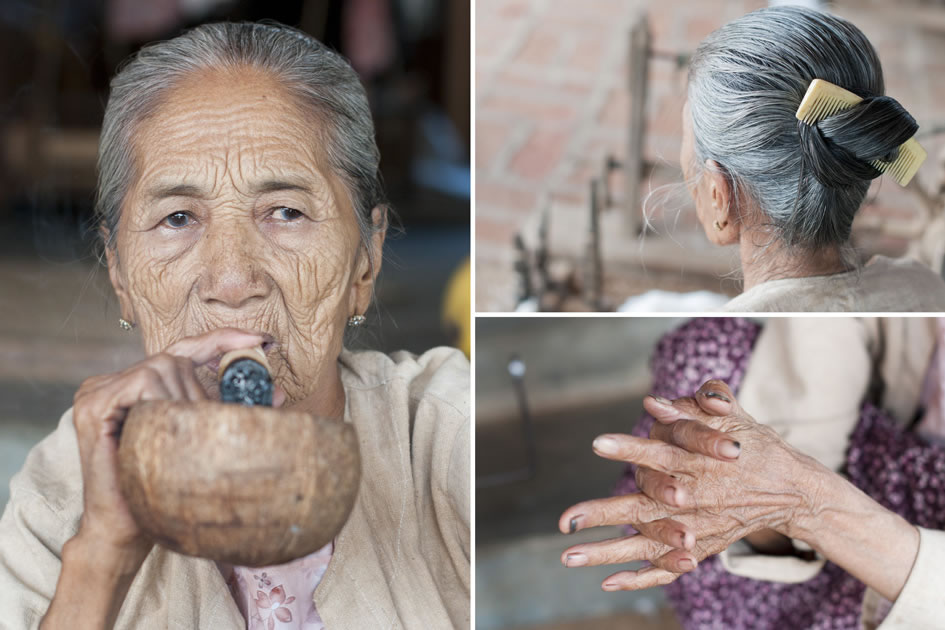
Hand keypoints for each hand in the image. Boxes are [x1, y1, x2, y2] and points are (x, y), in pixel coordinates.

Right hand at [71, 328, 272, 554]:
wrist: (127, 531)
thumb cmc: (165, 490)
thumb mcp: (204, 440)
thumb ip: (232, 413)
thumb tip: (280, 392)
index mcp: (138, 386)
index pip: (183, 351)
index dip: (222, 340)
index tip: (262, 340)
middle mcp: (115, 381)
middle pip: (175, 359)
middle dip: (201, 391)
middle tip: (205, 428)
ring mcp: (99, 390)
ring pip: (162, 368)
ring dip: (183, 401)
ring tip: (178, 440)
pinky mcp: (93, 403)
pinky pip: (143, 383)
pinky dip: (161, 403)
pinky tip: (156, 432)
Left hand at [558, 380, 825, 590]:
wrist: (790, 490)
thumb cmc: (754, 445)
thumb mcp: (735, 417)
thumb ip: (703, 402)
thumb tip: (655, 401)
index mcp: (697, 464)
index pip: (659, 454)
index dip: (630, 448)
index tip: (597, 443)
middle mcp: (692, 501)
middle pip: (642, 508)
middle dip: (603, 514)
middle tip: (566, 520)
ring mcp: (694, 530)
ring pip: (644, 544)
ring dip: (606, 552)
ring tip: (568, 558)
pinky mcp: (697, 549)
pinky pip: (665, 570)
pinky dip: (639, 578)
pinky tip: (607, 582)